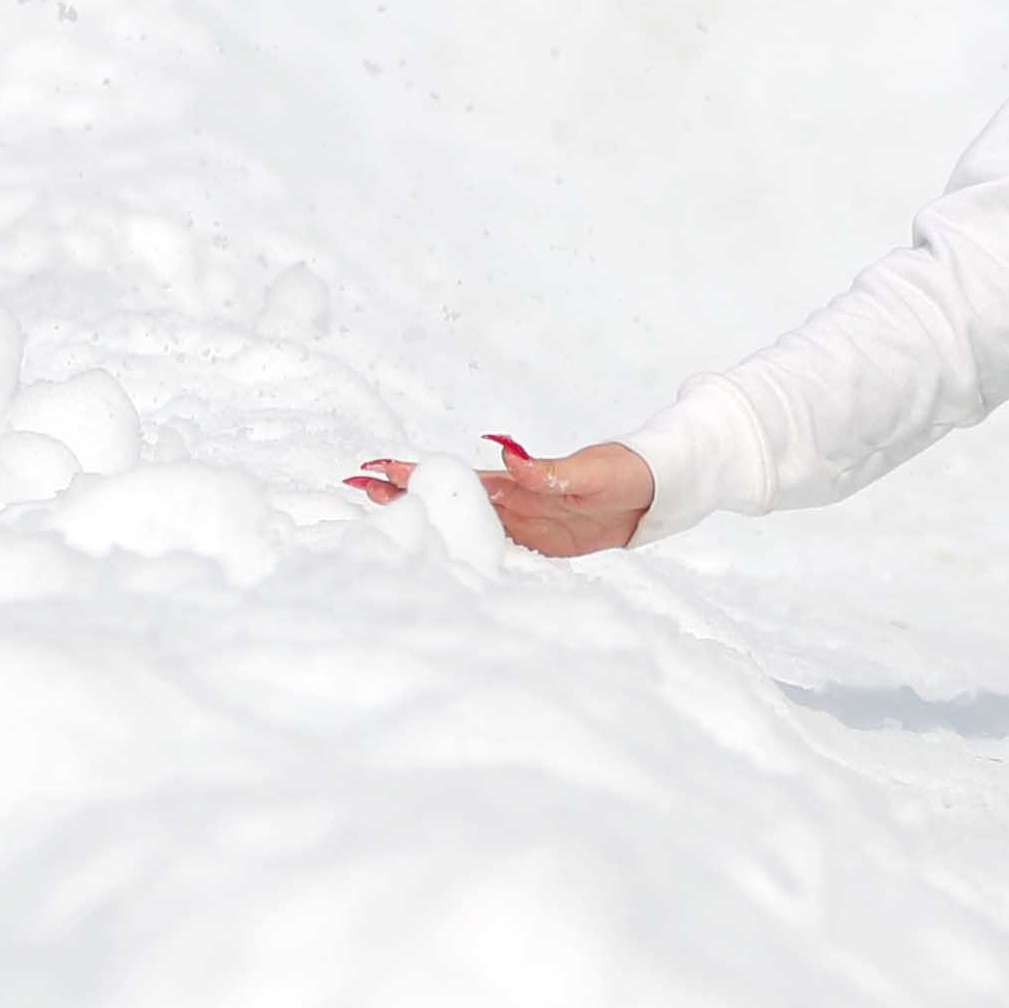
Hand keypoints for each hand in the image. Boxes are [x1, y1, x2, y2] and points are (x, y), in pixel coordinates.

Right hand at [347, 435, 655, 557]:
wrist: (654, 492)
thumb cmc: (621, 471)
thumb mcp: (585, 470)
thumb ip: (543, 469)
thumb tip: (504, 451)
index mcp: (514, 482)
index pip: (454, 477)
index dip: (413, 473)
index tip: (373, 468)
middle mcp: (511, 501)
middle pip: (446, 497)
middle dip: (401, 492)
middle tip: (355, 488)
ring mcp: (523, 523)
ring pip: (463, 522)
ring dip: (426, 518)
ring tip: (383, 516)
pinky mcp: (540, 546)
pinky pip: (494, 551)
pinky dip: (464, 549)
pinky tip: (440, 556)